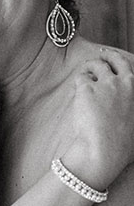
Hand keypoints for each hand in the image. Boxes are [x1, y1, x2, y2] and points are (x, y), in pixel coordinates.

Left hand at [63, 49, 133, 188]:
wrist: (105, 150)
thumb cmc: (122, 145)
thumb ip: (132, 109)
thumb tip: (126, 109)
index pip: (131, 68)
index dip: (121, 64)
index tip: (116, 63)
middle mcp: (125, 83)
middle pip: (116, 59)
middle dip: (108, 55)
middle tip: (101, 55)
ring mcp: (106, 84)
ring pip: (96, 65)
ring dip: (90, 66)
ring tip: (85, 72)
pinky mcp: (86, 89)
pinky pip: (81, 78)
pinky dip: (79, 81)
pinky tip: (77, 88)